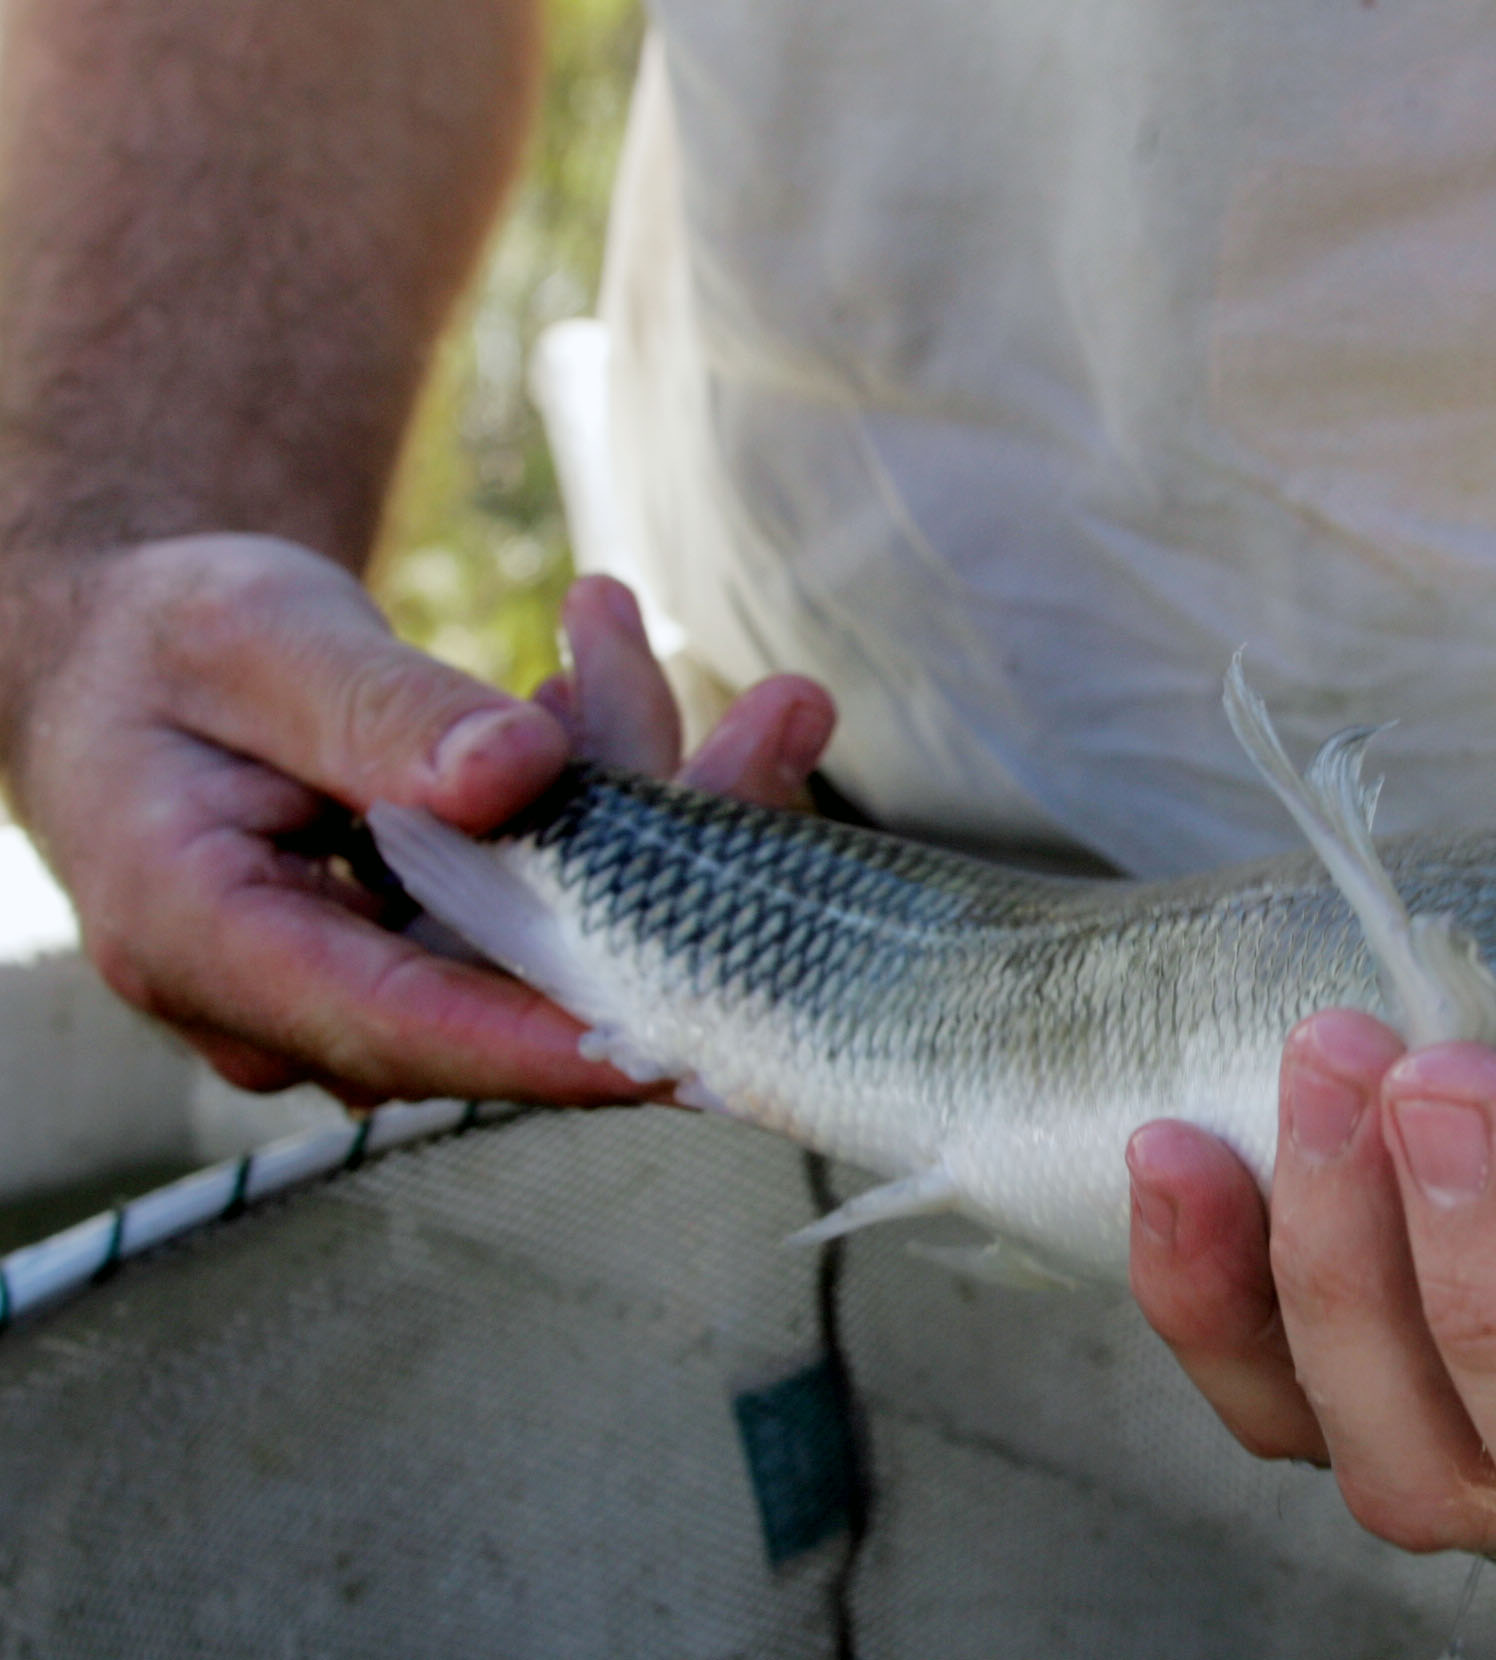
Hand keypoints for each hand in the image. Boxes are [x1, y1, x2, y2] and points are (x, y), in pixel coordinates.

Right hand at [0, 533, 830, 1105]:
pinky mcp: (438, 963)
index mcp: (204, 945)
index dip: (558, 1038)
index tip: (698, 1023)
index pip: (402, 1025)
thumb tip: (521, 774)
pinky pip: (558, 912)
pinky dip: (619, 809)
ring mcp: (374, 994)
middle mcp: (291, 1008)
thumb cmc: (169, 645)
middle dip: (675, 864)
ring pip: (560, 946)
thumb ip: (377, 711)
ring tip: (770, 697)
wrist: (137, 666)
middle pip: (517, 989)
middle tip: (787, 722)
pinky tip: (641, 697)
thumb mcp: (252, 638)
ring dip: (662, 813)